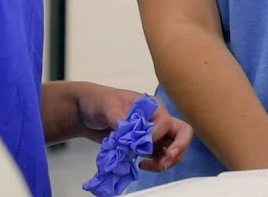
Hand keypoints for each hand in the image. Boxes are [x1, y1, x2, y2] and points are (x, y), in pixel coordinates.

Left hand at [76, 84, 192, 171]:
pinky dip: (156, 164)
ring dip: (166, 161)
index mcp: (152, 106)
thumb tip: (129, 136)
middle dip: (177, 149)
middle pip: (182, 134)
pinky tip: (142, 164)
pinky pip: (160, 157)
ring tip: (147, 166)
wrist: (85, 112)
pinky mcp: (146, 146)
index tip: (139, 145)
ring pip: (173, 149)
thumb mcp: (107, 106)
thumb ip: (120, 119)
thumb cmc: (98, 102)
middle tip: (164, 160)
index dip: (156, 136)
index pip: (166, 123)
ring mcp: (153, 133)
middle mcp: (157, 119)